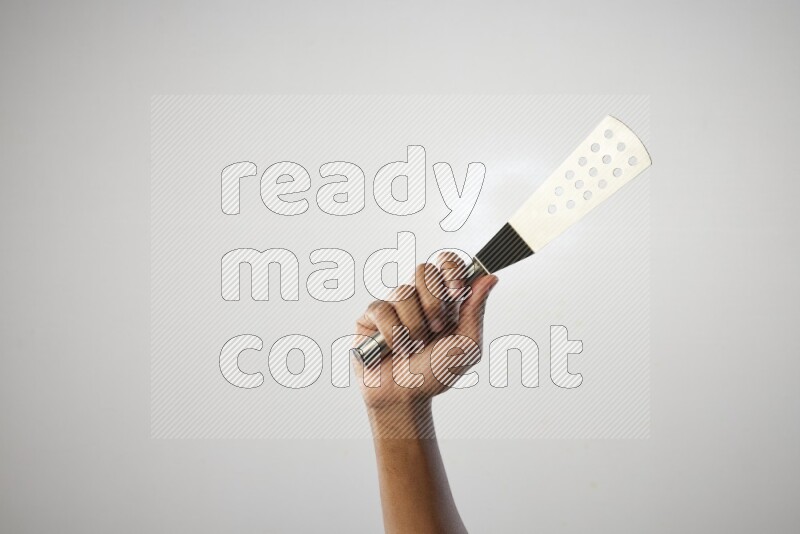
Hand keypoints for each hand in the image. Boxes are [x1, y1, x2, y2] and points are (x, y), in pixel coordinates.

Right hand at [353, 253, 497, 416]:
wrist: (405, 397)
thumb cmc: (435, 373)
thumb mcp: (466, 346)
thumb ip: (476, 311)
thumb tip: (490, 278)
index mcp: (445, 298)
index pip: (447, 262)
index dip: (451, 268)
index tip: (456, 291)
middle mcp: (419, 296)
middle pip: (424, 269)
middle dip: (434, 303)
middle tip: (436, 330)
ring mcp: (394, 304)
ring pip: (403, 291)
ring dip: (414, 326)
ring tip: (414, 347)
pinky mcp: (371, 315)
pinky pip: (381, 309)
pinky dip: (392, 334)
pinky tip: (393, 348)